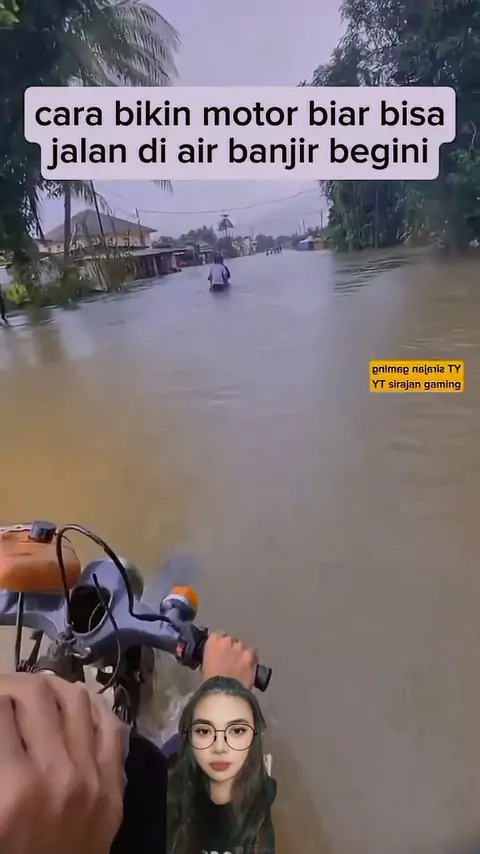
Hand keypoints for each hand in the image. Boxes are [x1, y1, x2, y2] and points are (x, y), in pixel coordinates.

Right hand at [0, 673, 124, 853]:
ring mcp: (92, 781)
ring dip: (50, 688)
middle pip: (35, 694)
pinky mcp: (115, 790)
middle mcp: (54, 778)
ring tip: (34, 694)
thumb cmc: (8, 851)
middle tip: (1, 691)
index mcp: (10, 791)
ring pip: (75, 699)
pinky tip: (72, 708)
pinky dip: (91, 708)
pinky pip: (110, 726)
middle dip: (12, 683)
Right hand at [202, 632, 257, 689]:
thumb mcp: (205, 667)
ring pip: (242, 645)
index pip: (215, 636)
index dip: (217, 643)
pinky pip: (252, 653)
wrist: (224, 690)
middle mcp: (227, 641)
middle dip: (230, 647)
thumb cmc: (210, 681)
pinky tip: (250, 663)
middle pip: (230, 639)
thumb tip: (214, 661)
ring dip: (240, 651)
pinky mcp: (250, 656)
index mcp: (213, 642)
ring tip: (239, 661)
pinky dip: (251, 657)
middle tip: (229, 658)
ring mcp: (240, 648)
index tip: (218, 651)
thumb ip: (210, 659)